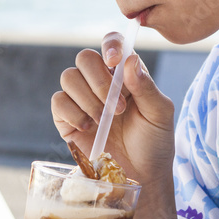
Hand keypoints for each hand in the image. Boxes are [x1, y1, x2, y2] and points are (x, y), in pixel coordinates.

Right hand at [52, 32, 175, 187]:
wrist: (141, 175)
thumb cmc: (154, 142)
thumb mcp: (159, 113)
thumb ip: (146, 86)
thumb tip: (129, 60)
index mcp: (125, 73)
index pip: (112, 43)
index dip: (110, 45)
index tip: (114, 60)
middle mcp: (100, 81)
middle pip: (84, 57)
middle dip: (100, 81)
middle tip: (118, 108)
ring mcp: (81, 99)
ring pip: (68, 77)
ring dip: (89, 99)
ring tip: (106, 120)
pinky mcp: (66, 118)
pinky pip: (58, 102)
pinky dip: (73, 113)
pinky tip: (89, 127)